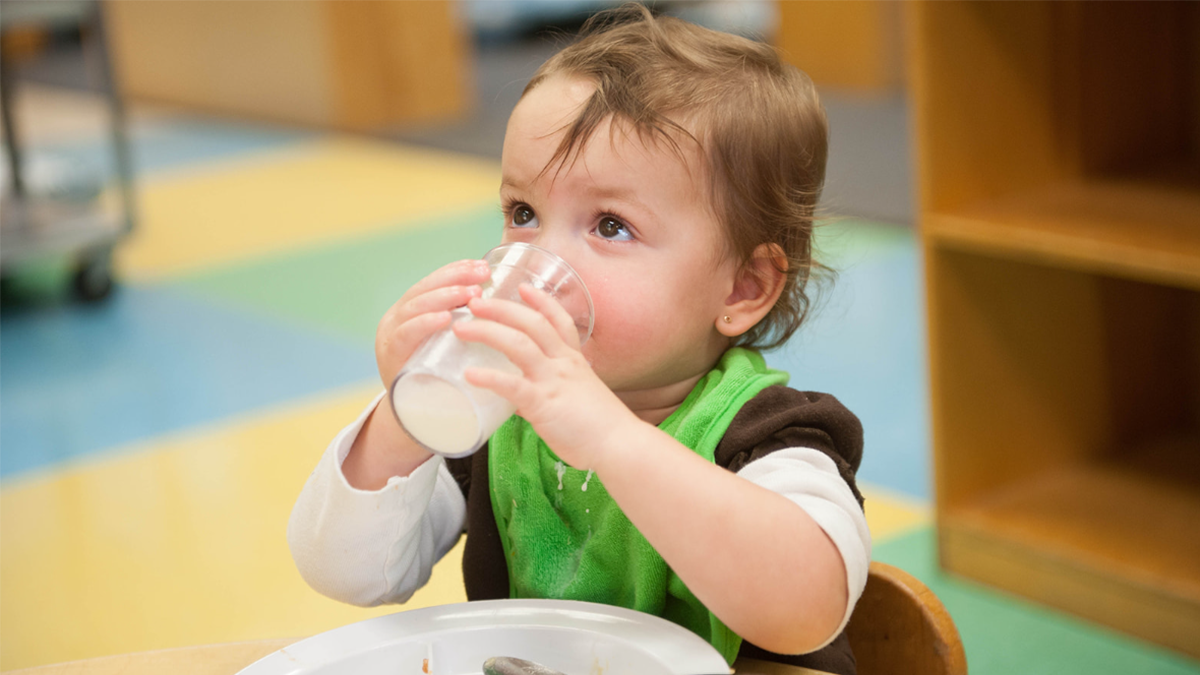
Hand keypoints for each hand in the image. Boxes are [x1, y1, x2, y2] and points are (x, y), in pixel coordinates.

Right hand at [374, 259, 489, 388]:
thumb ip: (464, 324)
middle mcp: (397, 320)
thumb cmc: (441, 379)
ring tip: (469, 293)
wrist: (416, 419)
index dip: (456, 271)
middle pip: (424, 290)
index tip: (482, 265)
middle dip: (454, 278)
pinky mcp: (391, 359)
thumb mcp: (450, 345)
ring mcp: (391, 338)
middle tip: (481, 275)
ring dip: (443, 297)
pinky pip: (405, 336)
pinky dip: (424, 324)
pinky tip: (444, 318)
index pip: (432, 283)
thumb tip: (502, 301)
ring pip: (414, 308)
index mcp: (411, 311)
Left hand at [454, 284, 640, 469]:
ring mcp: (553, 380)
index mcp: (573, 360)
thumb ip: (545, 394)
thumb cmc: (599, 427)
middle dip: (501, 308)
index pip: (558, 320)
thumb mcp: (575, 399)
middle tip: (475, 301)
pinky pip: (512, 386)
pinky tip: (469, 374)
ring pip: (518, 345)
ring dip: (487, 331)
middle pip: (531, 323)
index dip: (540, 300)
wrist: (619, 445)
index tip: (522, 286)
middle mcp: (563, 363)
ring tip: (461, 328)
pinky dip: (489, 377)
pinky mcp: (544, 404)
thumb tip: (516, 401)